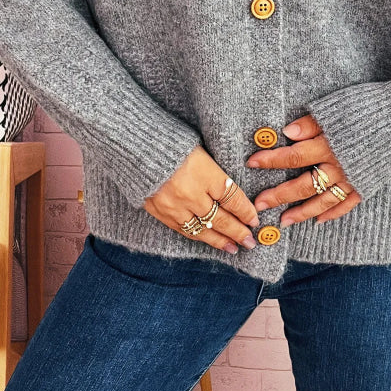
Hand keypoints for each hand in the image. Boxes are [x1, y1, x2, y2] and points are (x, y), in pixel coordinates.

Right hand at [144, 144, 260, 254]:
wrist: (136, 147)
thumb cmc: (173, 143)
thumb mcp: (202, 151)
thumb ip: (216, 174)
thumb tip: (233, 196)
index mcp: (205, 173)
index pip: (232, 198)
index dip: (246, 212)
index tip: (254, 220)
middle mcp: (191, 193)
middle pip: (221, 218)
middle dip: (238, 231)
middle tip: (250, 241)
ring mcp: (175, 206)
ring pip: (203, 230)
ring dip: (220, 240)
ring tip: (233, 248)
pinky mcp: (161, 212)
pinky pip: (184, 230)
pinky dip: (199, 236)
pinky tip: (209, 241)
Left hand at [246, 114, 362, 227]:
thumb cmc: (370, 106)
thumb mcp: (335, 108)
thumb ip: (311, 123)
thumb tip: (286, 133)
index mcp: (328, 145)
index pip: (292, 157)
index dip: (270, 161)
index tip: (251, 163)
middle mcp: (338, 167)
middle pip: (302, 185)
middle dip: (278, 195)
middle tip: (259, 205)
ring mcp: (353, 180)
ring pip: (321, 202)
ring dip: (301, 213)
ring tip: (283, 221)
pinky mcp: (366, 185)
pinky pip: (345, 205)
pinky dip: (331, 214)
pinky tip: (318, 220)